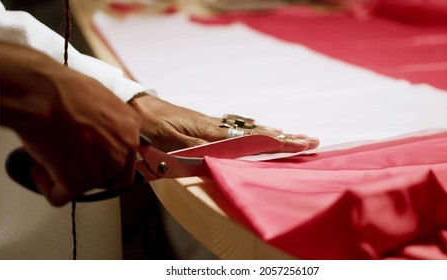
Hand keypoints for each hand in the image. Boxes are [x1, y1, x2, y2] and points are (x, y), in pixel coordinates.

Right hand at [0, 42, 140, 205]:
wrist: (43, 94)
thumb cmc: (65, 89)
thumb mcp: (101, 97)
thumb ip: (109, 120)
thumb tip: (99, 128)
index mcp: (131, 128)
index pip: (129, 157)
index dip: (107, 160)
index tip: (95, 160)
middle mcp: (123, 150)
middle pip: (113, 179)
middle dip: (91, 173)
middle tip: (72, 162)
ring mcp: (102, 168)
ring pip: (86, 187)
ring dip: (66, 176)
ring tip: (49, 155)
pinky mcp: (77, 182)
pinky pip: (61, 197)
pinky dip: (48, 187)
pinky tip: (41, 170)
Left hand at [129, 93, 318, 152]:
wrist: (136, 109)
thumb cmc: (152, 129)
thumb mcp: (171, 142)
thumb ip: (199, 151)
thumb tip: (226, 157)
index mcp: (213, 132)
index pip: (254, 139)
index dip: (278, 143)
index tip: (301, 143)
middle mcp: (218, 126)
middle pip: (258, 132)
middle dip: (285, 138)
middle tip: (310, 139)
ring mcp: (213, 124)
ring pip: (250, 129)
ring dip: (274, 134)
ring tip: (293, 137)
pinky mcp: (206, 125)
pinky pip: (239, 129)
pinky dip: (256, 132)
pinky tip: (261, 132)